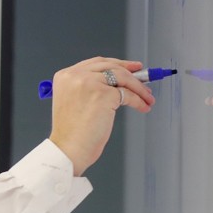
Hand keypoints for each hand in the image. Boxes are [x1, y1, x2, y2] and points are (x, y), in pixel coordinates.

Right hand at [48, 58, 154, 175]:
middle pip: (111, 66)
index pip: (96, 63)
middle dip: (131, 72)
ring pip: (122, 77)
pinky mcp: (103, 94)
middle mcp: (76, 76)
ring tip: (147, 97)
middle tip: (144, 78)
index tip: (130, 67)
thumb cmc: (72, 133)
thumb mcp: (75, 102)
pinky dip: (138, 100)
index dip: (116, 63)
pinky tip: (143, 106)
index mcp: (65, 76)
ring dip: (139, 87)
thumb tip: (119, 82)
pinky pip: (127, 94)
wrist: (69, 149)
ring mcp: (89, 83)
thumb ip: (90, 87)